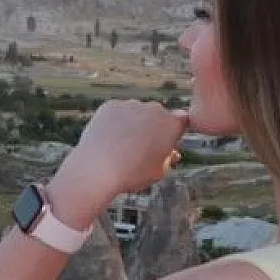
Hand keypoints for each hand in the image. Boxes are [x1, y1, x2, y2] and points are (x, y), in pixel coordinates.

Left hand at [54, 99, 189, 207]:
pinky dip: (114, 121)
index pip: (181, 120)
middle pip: (157, 115)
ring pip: (136, 112)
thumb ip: (168, 159)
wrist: (98, 169)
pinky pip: (116, 111)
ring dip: (133, 123)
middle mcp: (154, 109)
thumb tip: (172, 153)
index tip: (164, 144)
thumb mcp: (158, 171)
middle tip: (140, 147)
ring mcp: (132, 104)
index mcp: (172, 124)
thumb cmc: (132, 174)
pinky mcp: (111, 105)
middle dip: (153, 126)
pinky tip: (108, 138)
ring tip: (120, 145)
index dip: (173, 132)